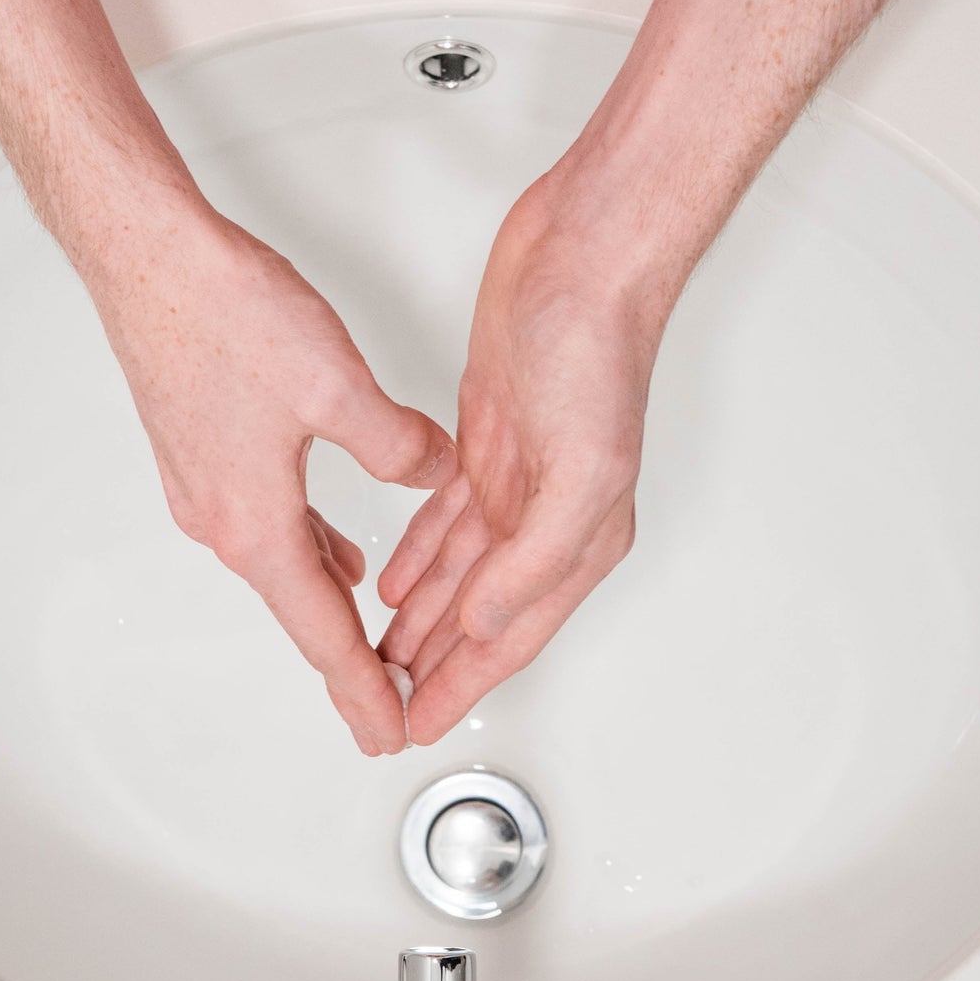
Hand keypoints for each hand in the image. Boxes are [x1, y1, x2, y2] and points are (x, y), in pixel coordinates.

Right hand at [89, 207, 455, 754]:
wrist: (146, 256)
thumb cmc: (221, 315)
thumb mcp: (336, 385)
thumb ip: (397, 444)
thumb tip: (434, 469)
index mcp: (256, 524)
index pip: (324, 633)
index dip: (363, 688)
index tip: (387, 732)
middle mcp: (223, 522)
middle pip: (301, 614)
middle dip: (351, 663)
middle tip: (388, 708)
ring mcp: (205, 491)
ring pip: (284, 566)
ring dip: (330, 607)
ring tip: (372, 644)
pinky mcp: (200, 457)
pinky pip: (268, 525)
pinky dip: (309, 549)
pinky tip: (337, 545)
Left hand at [377, 170, 667, 742]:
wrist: (585, 255)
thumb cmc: (597, 347)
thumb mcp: (579, 468)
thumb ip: (535, 559)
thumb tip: (485, 622)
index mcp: (581, 537)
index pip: (509, 636)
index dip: (462, 686)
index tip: (416, 725)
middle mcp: (551, 518)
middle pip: (482, 618)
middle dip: (436, 666)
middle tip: (388, 705)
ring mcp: (520, 481)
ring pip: (459, 575)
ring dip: (422, 620)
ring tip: (382, 657)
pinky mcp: (488, 441)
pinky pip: (448, 521)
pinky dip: (420, 556)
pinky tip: (395, 581)